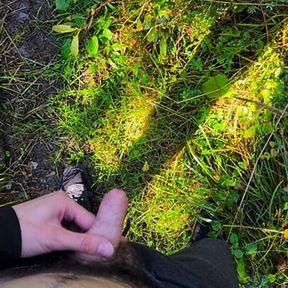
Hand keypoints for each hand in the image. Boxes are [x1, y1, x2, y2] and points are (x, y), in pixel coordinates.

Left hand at [13, 189, 127, 257]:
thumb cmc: (23, 233)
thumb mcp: (56, 239)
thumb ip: (83, 243)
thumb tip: (108, 248)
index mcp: (65, 201)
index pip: (89, 220)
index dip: (95, 235)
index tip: (102, 249)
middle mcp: (62, 202)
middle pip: (82, 222)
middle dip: (83, 237)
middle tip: (85, 253)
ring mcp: (55, 209)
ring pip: (74, 226)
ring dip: (74, 238)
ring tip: (72, 250)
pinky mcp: (49, 217)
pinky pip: (65, 227)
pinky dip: (66, 237)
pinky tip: (64, 246)